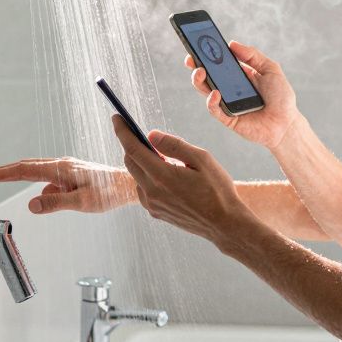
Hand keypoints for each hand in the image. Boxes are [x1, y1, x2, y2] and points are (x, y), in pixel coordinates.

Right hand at [0, 157, 136, 214]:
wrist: (128, 185)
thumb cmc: (109, 192)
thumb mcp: (82, 202)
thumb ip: (56, 203)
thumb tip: (31, 204)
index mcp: (61, 169)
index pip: (23, 170)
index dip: (2, 174)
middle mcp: (61, 165)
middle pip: (25, 167)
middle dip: (3, 173)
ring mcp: (66, 169)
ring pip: (36, 172)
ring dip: (18, 177)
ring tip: (3, 183)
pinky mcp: (71, 175)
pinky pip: (49, 180)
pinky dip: (39, 186)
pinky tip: (45, 198)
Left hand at [111, 114, 253, 245]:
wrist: (224, 224)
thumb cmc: (217, 190)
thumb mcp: (201, 159)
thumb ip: (174, 145)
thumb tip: (151, 135)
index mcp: (162, 176)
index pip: (132, 148)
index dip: (122, 131)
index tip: (116, 118)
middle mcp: (152, 192)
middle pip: (130, 162)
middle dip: (131, 144)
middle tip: (141, 134)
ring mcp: (152, 205)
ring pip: (137, 176)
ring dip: (143, 163)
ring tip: (164, 158)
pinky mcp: (156, 213)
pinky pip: (143, 190)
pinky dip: (148, 178)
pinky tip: (167, 177)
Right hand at [185, 41, 299, 149]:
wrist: (287, 124)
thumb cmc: (281, 97)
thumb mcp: (270, 69)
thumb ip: (252, 55)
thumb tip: (231, 43)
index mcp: (239, 75)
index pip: (219, 63)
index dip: (207, 54)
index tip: (198, 44)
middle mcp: (230, 89)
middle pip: (207, 76)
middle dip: (196, 66)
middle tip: (191, 58)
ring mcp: (227, 104)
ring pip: (206, 91)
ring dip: (199, 81)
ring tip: (200, 71)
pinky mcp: (228, 119)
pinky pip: (215, 109)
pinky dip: (211, 101)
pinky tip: (215, 93)